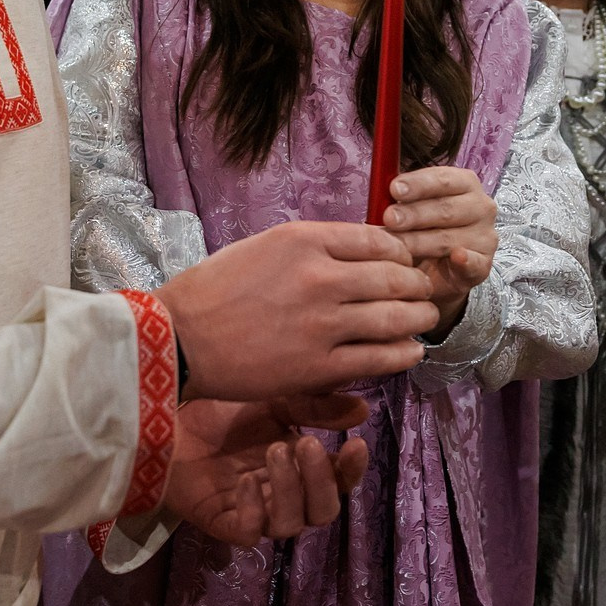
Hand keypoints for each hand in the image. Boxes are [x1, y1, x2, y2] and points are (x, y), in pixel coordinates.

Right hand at [158, 220, 438, 400]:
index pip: (379, 239)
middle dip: (418, 286)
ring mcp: (322, 323)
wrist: (181, 338)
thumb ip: (314, 248)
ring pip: (395, 318)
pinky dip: (403, 354)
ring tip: (424, 320)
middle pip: (395, 277)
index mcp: (305, 240)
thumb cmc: (215, 289)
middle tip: (424, 293)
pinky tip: (410, 352)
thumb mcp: (264, 246)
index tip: (405, 263)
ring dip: (419, 319)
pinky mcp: (319, 366)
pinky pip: (379, 358)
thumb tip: (360, 253)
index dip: (402, 253)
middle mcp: (320, 277)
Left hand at [163, 395, 370, 546]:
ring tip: (274, 451)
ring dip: (289, 490)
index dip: (351, 469)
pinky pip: (248, 532)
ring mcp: (254, 512)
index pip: (339, 481)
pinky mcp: (222, 522)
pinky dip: (253, 509)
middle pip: (322, 511)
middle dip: (321, 481)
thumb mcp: (275, 401)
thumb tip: (362, 408)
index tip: (355, 443)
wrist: (169, 418)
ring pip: (290, 525)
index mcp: (302, 469)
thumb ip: (314, 406)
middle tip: (306, 443)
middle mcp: (284, 496)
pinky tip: (245, 480)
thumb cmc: (225, 413)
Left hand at [380, 167, 497, 337]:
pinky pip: (475, 263)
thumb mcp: (413, 207)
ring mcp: (485, 236)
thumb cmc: (422, 228)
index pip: (442, 179)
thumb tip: (378, 195)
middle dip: (413, 214)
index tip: (394, 189)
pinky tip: (456, 257)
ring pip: (449, 237)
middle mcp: (480, 206)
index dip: (417, 183)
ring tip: (395, 246)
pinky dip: (466, 261)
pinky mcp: (485, 264)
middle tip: (389, 218)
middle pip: (445, 208)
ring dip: (420, 241)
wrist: (437, 268)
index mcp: (464, 183)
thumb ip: (402, 199)